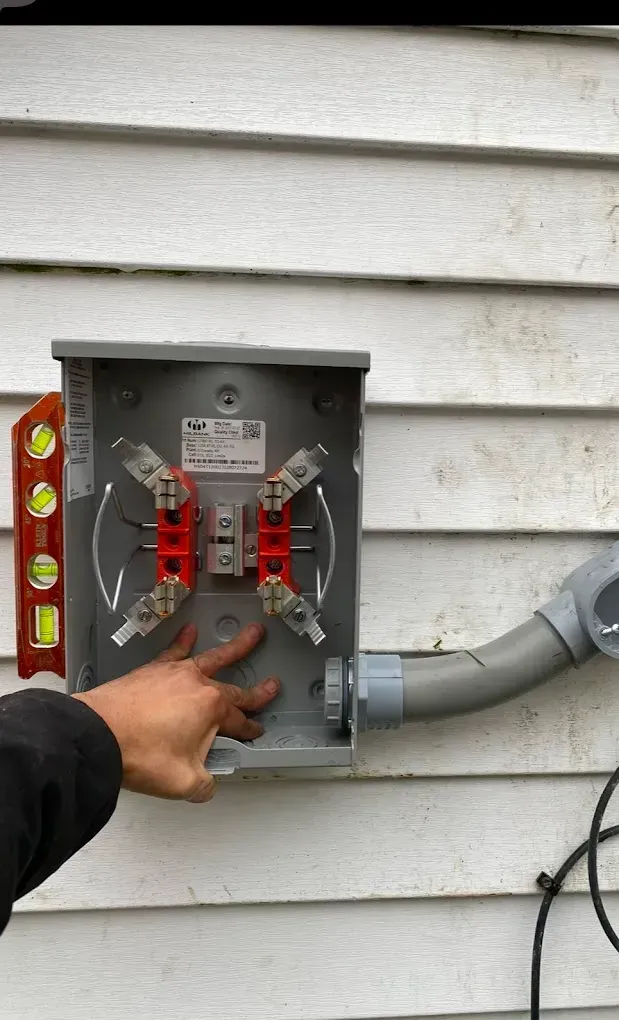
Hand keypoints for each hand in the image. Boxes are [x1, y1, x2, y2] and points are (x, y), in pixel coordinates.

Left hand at [72, 622, 278, 802]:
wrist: (97, 734)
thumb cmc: (137, 752)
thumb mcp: (182, 781)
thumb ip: (202, 784)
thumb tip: (206, 786)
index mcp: (211, 709)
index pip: (240, 721)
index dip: (250, 730)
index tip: (256, 732)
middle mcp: (196, 685)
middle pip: (234, 688)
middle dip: (256, 691)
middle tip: (271, 685)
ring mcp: (173, 674)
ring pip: (212, 657)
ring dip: (234, 648)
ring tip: (250, 635)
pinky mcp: (151, 671)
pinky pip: (174, 651)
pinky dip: (183, 641)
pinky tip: (188, 632)